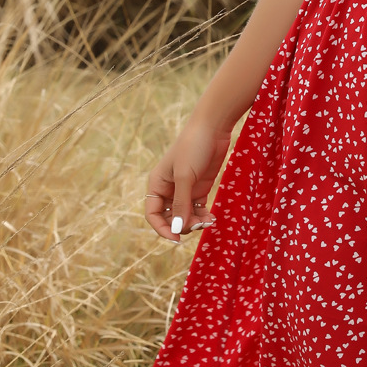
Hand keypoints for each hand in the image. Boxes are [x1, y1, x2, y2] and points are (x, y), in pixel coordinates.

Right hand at [144, 115, 233, 242]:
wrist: (213, 128)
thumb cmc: (193, 148)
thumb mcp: (185, 177)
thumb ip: (181, 204)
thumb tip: (176, 229)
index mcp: (157, 185)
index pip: (153, 215)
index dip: (162, 229)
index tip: (177, 238)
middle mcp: (168, 189)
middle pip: (170, 218)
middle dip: (182, 225)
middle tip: (199, 225)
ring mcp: (184, 189)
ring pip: (185, 215)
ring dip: (195, 222)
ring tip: (208, 222)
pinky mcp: (199, 188)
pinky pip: (198, 209)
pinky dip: (203, 216)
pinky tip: (212, 218)